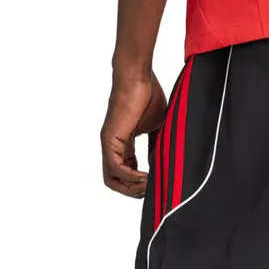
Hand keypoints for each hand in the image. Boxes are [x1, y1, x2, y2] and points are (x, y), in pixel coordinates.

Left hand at [101, 72, 166, 196]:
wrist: (138, 77)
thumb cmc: (148, 95)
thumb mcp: (156, 126)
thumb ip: (156, 146)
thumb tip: (158, 164)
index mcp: (123, 144)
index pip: (126, 174)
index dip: (140, 184)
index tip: (156, 183)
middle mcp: (113, 147)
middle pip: (115, 182)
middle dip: (133, 192)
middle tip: (152, 189)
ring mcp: (109, 145)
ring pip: (112, 180)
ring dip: (132, 188)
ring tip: (150, 185)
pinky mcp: (110, 140)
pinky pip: (115, 169)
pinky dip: (131, 178)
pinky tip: (147, 177)